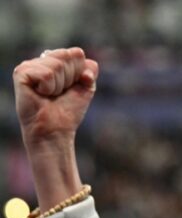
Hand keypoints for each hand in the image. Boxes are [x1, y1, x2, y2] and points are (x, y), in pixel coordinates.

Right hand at [11, 47, 98, 209]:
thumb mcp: (86, 88)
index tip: (71, 88)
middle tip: (60, 93)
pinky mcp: (21, 73)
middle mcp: (42, 60)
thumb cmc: (67, 111)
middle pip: (68, 55)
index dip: (80, 73)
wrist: (55, 129)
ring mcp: (30, 65)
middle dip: (71, 78)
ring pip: (57, 65)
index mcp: (56, 61)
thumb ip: (89, 70)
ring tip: (50, 95)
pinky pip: (47, 74)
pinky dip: (49, 88)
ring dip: (60, 85)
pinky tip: (41, 94)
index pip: (77, 53)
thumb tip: (82, 56)